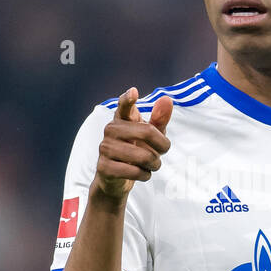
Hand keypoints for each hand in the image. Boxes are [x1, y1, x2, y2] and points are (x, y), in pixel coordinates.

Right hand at [92, 86, 172, 200]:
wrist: (116, 178)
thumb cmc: (136, 151)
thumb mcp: (151, 135)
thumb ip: (159, 118)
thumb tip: (167, 99)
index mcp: (122, 118)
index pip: (124, 105)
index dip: (128, 99)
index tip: (134, 92)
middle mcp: (111, 130)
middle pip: (147, 132)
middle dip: (162, 146)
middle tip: (161, 153)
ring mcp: (105, 148)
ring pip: (144, 156)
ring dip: (155, 164)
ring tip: (151, 165)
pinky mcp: (104, 167)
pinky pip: (135, 171)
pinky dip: (145, 175)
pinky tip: (141, 174)